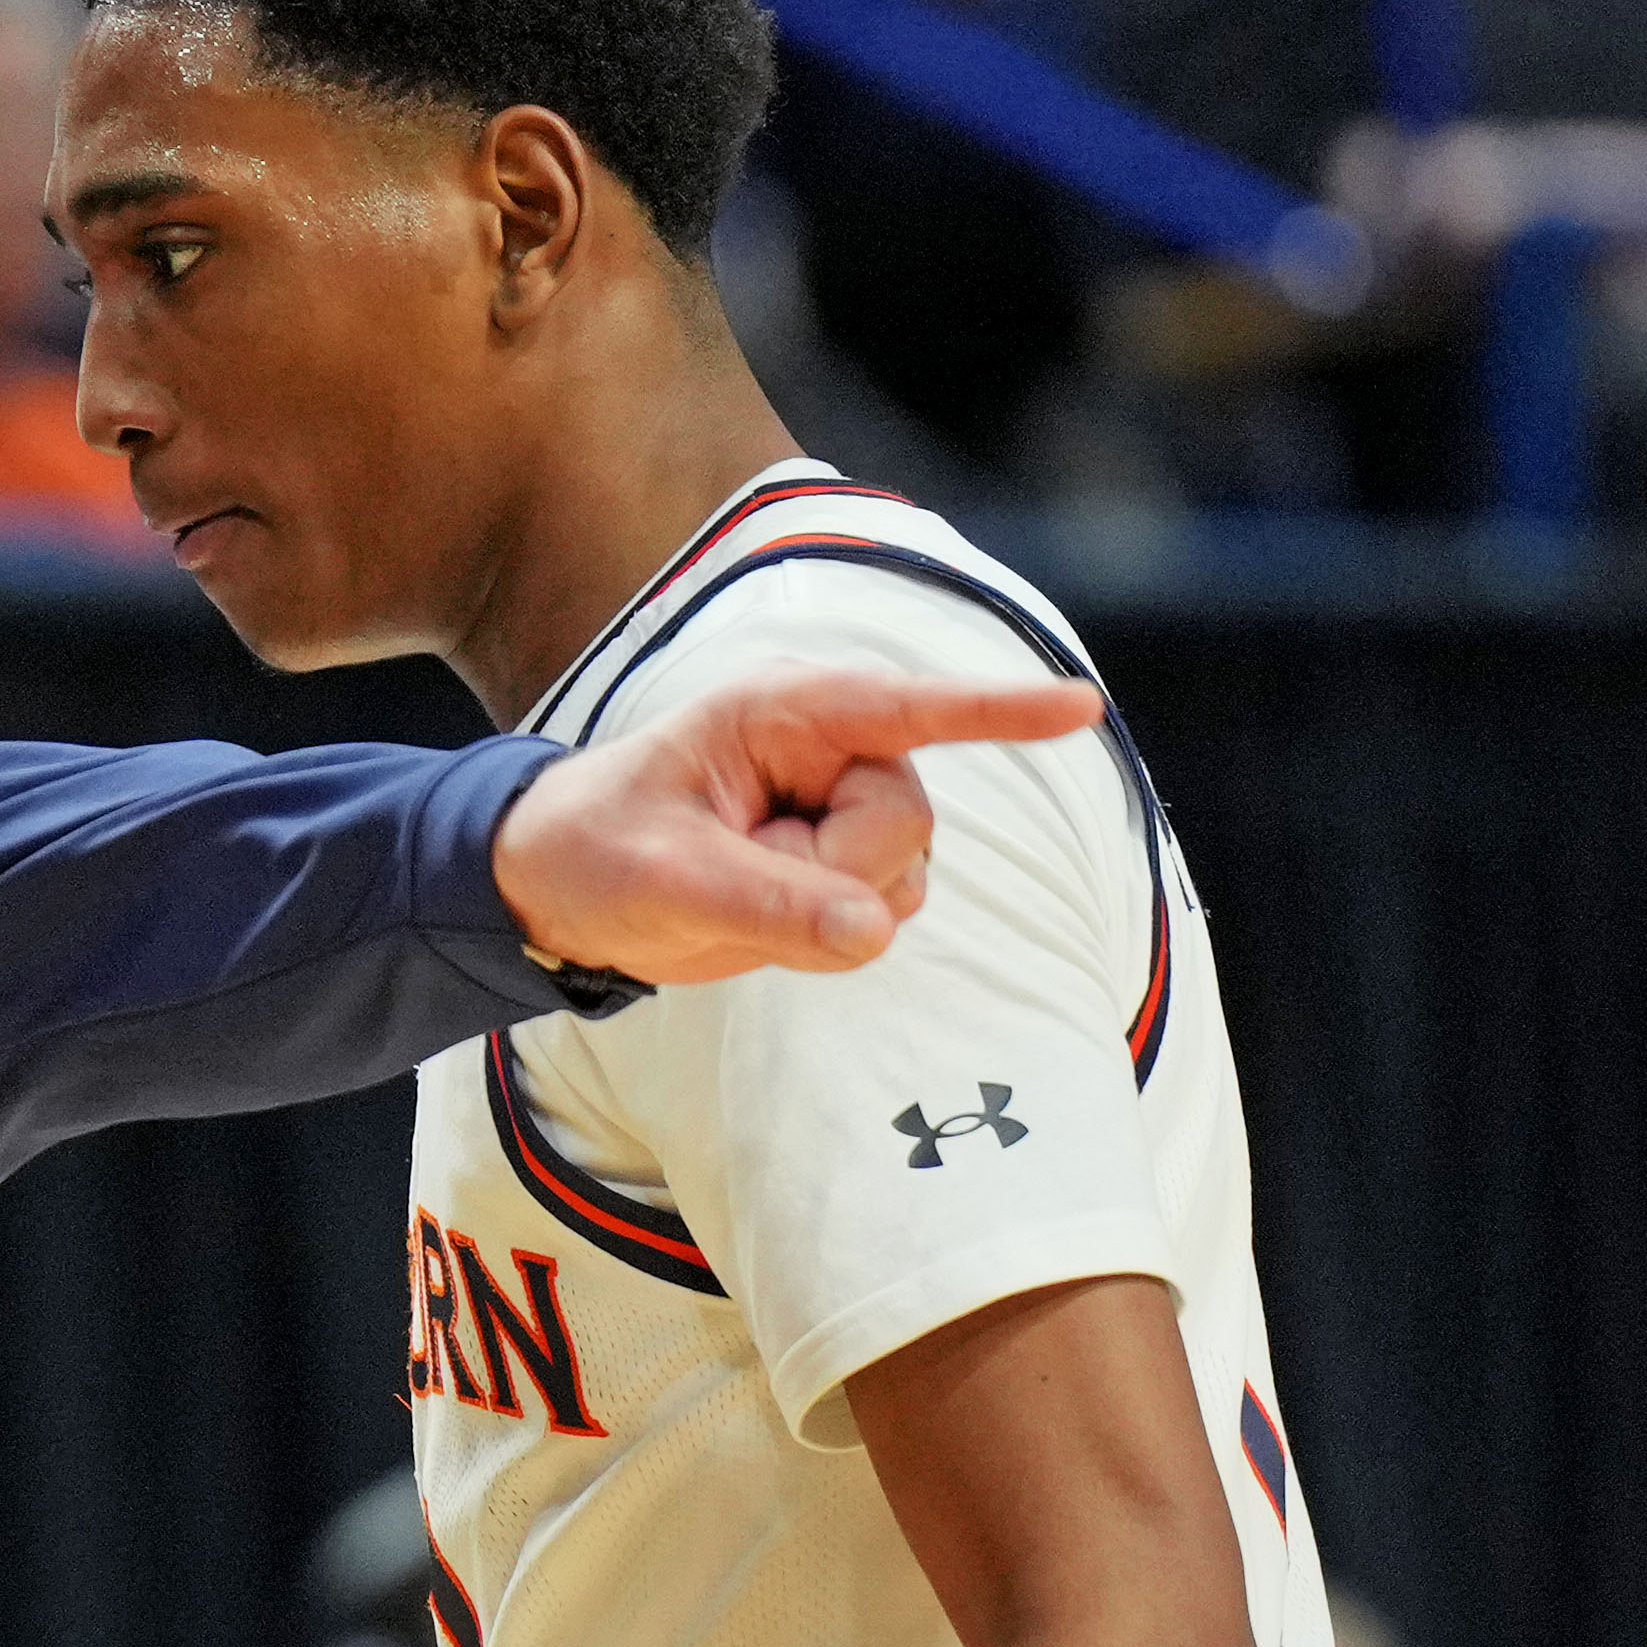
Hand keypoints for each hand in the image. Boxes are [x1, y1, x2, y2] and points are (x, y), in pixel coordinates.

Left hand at [491, 662, 1103, 987]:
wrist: (564, 889)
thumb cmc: (597, 849)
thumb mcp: (663, 877)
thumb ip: (768, 903)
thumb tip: (873, 930)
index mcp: (786, 713)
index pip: (910, 710)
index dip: (999, 711)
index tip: (1082, 709)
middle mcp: (835, 752)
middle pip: (904, 828)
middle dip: (831, 873)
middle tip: (735, 871)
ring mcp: (848, 812)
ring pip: (900, 881)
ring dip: (822, 911)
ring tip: (736, 887)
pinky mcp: (848, 870)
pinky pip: (878, 920)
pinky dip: (823, 937)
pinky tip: (761, 915)